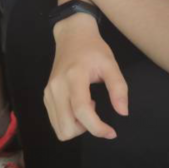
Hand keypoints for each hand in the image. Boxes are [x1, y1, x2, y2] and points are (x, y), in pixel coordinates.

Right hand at [45, 14, 128, 140]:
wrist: (72, 35)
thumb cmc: (93, 49)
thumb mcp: (110, 64)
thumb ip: (119, 88)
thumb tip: (122, 113)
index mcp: (74, 77)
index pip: (81, 111)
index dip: (97, 127)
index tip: (111, 132)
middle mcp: (57, 87)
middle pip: (67, 127)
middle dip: (86, 129)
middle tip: (96, 109)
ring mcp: (49, 92)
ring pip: (60, 129)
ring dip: (77, 126)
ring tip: (87, 105)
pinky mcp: (46, 96)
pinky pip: (56, 122)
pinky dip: (69, 121)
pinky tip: (78, 104)